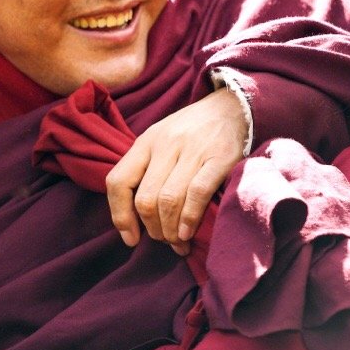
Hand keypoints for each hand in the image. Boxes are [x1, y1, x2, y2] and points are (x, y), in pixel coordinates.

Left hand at [105, 88, 246, 253]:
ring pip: (168, 199)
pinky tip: (188, 232)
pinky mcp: (220, 157)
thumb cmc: (192, 131)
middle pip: (145, 198)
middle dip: (152, 229)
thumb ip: (145, 171)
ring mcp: (192, 150)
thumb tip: (134, 218)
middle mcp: (165, 144)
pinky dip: (189, 218)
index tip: (130, 239)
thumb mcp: (160, 141)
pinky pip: (197, 193)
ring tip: (178, 243)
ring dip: (170, 230)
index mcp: (145, 142)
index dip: (120, 216)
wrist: (231, 107)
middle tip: (163, 240)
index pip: (118, 181)